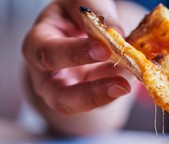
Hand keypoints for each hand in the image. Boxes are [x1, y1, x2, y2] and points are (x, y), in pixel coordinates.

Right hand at [22, 0, 133, 114]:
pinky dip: (116, 92)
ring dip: (106, 99)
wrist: (76, 32)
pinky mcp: (87, 100)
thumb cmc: (73, 16)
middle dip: (91, 93)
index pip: (50, 54)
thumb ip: (95, 12)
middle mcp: (46, 77)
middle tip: (120, 84)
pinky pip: (101, 102)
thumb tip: (117, 34)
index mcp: (38, 45)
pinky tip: (131, 79)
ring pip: (81, 108)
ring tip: (127, 86)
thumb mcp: (78, 3)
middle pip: (61, 97)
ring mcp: (65, 93)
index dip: (76, 54)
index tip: (104, 49)